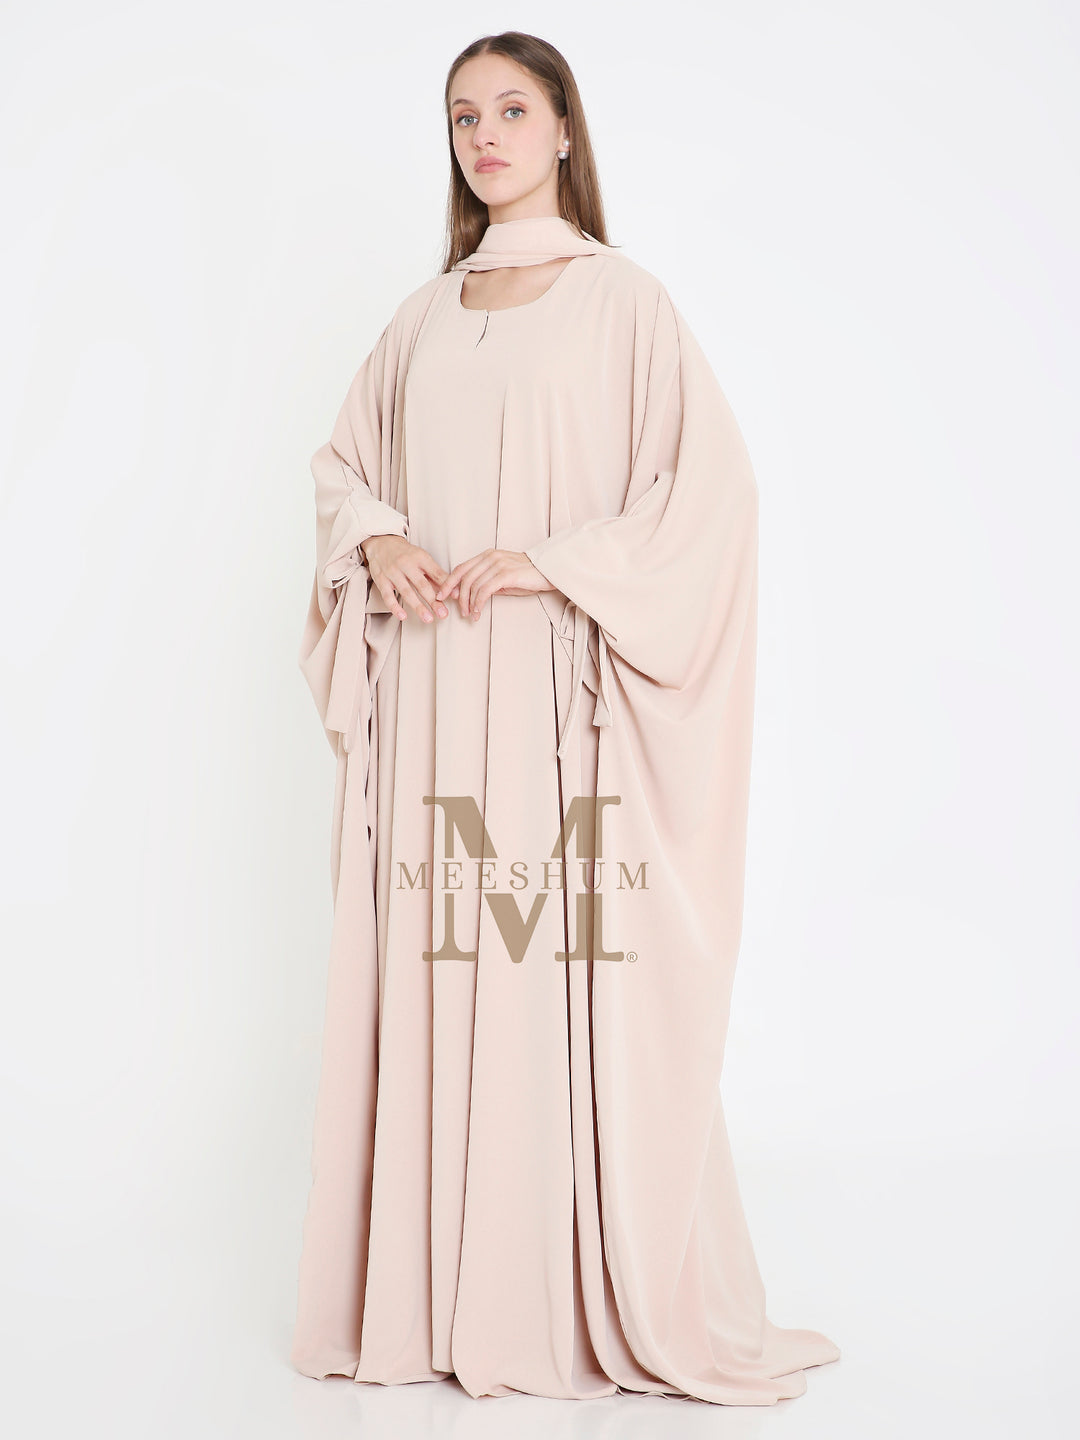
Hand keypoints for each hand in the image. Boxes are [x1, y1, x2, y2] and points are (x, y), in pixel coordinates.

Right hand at [361, 534, 450, 623]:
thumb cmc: (405, 554)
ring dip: (418, 607)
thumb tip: (454, 591)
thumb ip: (436, 576)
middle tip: (443, 613)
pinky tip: (403, 616)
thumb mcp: (422, 559)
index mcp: (420, 557)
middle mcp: (406, 564)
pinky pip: (388, 595)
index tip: (455, 597)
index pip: (435, 573)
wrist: (381, 542)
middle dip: (433, 601)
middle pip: (422, 585)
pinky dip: (395, 607)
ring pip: (406, 592)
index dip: (445, 585)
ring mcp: (393, 572)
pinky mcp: (382, 580)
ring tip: (428, 618)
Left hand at [435, 548, 554, 619]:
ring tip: (470, 615)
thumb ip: (487, 582)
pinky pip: (484, 591)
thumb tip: (469, 594)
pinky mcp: (505, 574)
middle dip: (457, 596)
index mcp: (487, 555)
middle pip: (464, 577)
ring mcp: (498, 564)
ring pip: (473, 585)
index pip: (461, 568)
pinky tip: (478, 612)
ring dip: (469, 603)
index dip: (448, 582)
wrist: (549, 572)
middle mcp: (490, 557)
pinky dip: (478, 603)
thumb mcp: (503, 578)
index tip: (442, 596)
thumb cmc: (527, 577)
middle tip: (459, 611)